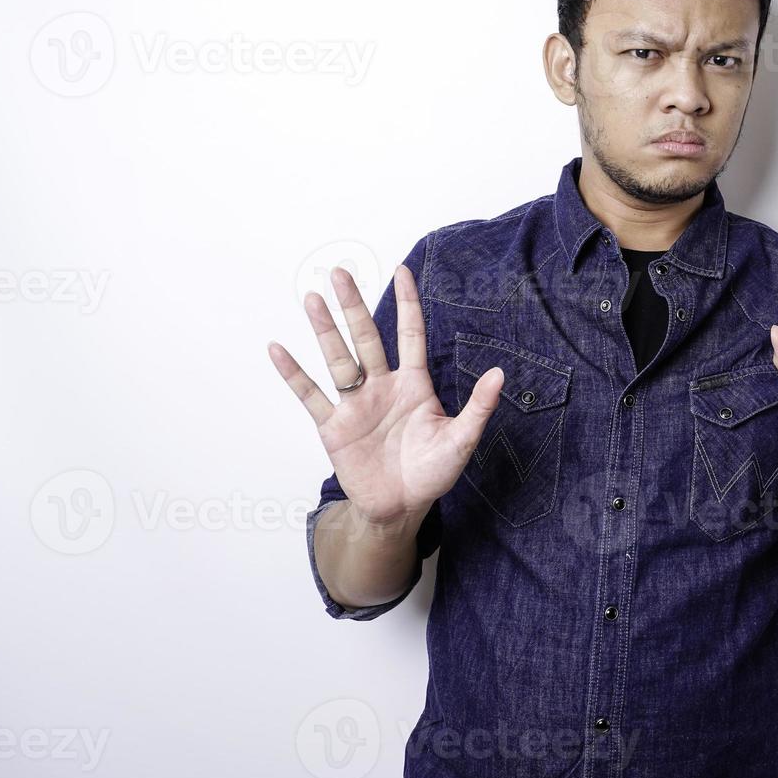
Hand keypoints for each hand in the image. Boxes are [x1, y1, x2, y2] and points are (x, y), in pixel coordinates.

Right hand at [267, 264, 505, 525]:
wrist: (402, 507)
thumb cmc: (433, 472)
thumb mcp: (461, 439)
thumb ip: (479, 406)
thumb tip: (499, 374)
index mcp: (414, 384)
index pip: (410, 334)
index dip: (407, 303)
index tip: (401, 270)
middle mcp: (382, 387)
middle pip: (366, 338)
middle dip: (353, 305)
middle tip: (340, 272)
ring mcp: (355, 404)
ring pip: (338, 358)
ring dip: (325, 329)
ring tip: (313, 298)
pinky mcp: (334, 426)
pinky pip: (310, 395)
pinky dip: (294, 373)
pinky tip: (278, 348)